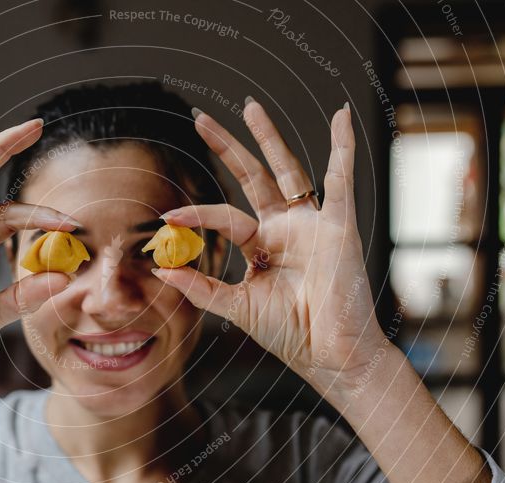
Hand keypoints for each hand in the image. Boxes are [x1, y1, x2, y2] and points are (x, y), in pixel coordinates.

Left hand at [153, 100, 385, 400]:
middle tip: (201, 119)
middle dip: (227, 147)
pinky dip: (343, 148)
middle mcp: (285, 228)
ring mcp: (311, 224)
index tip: (165, 217)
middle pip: (252, 176)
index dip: (195, 214)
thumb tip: (161, 268)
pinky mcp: (338, 226)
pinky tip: (340, 118)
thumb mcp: (235, 306)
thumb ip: (200, 287)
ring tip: (250, 107)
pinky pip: (341, 180)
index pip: (224, 215)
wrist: (329, 354)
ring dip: (270, 138)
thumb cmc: (289, 333)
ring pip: (288, 170)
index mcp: (261, 245)